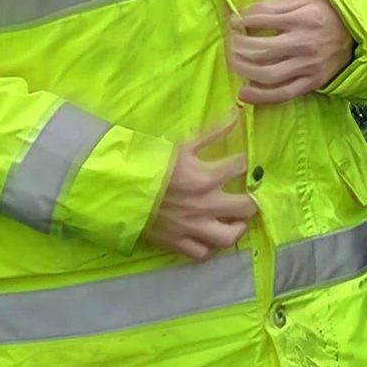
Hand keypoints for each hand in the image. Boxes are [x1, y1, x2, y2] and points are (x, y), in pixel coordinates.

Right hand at [142, 119, 257, 260]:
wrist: (115, 186)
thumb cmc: (149, 163)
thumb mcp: (182, 145)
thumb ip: (213, 132)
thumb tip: (238, 113)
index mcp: (205, 177)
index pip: (242, 167)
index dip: (247, 163)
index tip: (244, 164)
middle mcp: (203, 204)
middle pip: (247, 208)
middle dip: (251, 201)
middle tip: (246, 197)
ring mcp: (191, 226)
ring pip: (228, 237)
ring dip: (236, 229)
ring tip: (234, 221)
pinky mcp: (176, 241)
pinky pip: (202, 253)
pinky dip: (210, 247)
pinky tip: (211, 236)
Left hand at [228, 0, 352, 104]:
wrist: (355, 31)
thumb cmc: (322, 13)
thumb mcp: (301, 0)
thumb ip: (272, 5)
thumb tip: (242, 16)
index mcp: (300, 18)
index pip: (259, 20)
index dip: (239, 22)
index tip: (234, 24)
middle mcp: (304, 43)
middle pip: (259, 49)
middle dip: (236, 47)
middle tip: (231, 44)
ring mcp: (309, 65)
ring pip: (267, 73)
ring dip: (243, 69)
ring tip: (234, 63)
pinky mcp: (313, 82)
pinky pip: (284, 93)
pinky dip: (261, 96)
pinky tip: (244, 92)